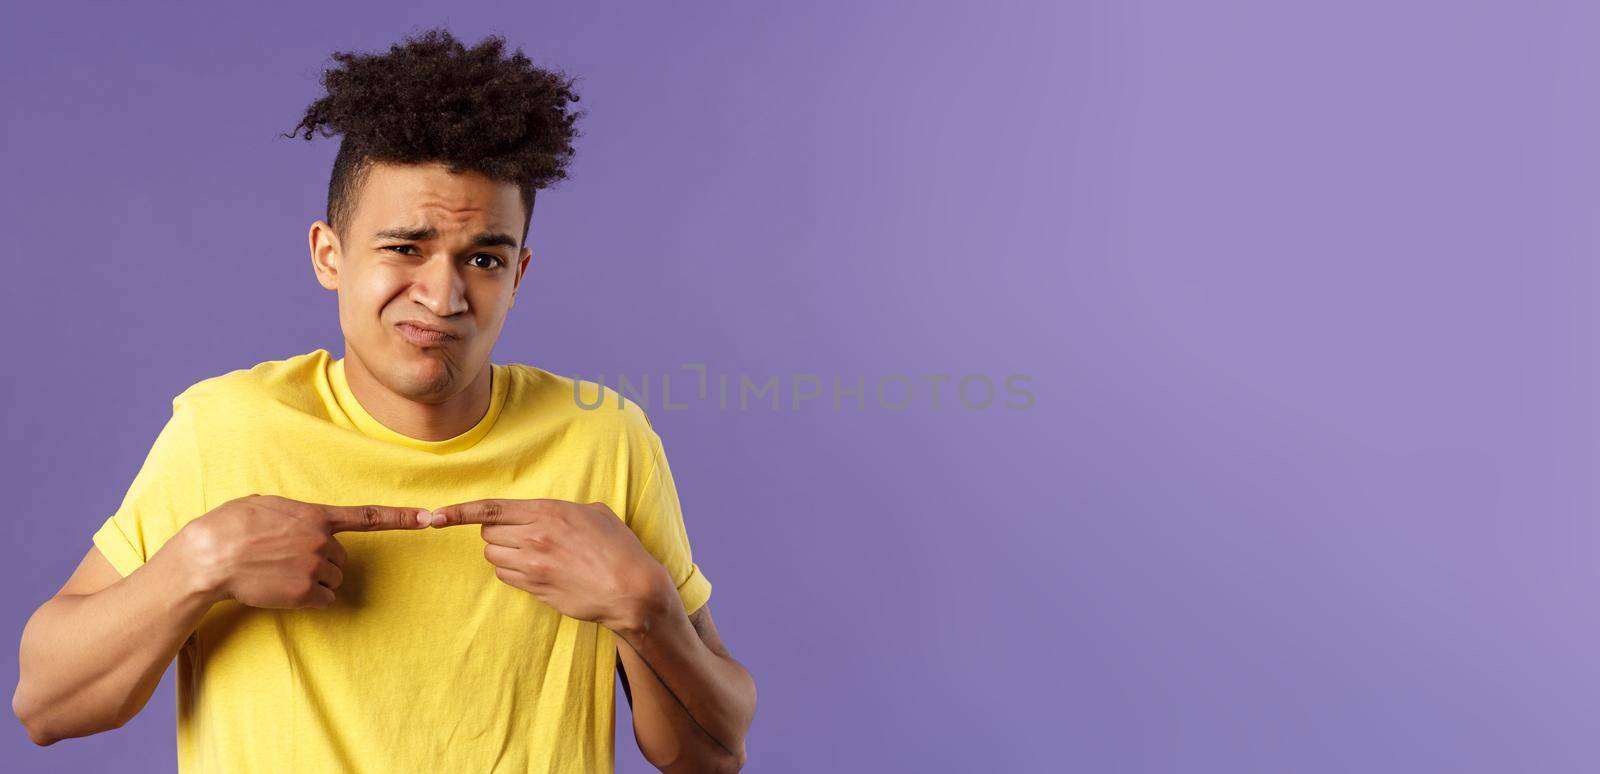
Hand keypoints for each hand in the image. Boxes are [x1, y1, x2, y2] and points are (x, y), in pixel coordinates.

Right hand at [178, 493, 429, 608]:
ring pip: (334, 579)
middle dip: (323, 561)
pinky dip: (309, 598)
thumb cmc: (230, 526)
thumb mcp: (266, 504)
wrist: (209, 556)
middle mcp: (321, 541)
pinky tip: (283, 589)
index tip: (430, 518)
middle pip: (341, 559)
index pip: (369, 516)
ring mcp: (313, 567)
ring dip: (316, 580)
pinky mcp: (304, 592)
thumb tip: (302, 521)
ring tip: (280, 573)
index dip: (403, 518)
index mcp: (316, 515)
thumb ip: (295, 513)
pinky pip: (324, 599)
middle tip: (288, 560)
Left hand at [425, 498, 666, 630]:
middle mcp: (534, 537)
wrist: (632, 589)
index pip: (490, 509)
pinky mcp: (535, 589)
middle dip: (497, 533)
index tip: (435, 516)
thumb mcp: (595, 513)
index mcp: (547, 512)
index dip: (458, 512)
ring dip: (504, 554)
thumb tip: (547, 515)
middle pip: (488, 534)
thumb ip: (562, 510)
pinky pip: (506, 577)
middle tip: (522, 535)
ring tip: (532, 554)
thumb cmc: (619, 548)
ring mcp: (532, 566)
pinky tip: (536, 571)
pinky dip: (513, 572)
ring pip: (493, 557)